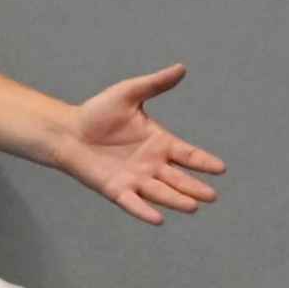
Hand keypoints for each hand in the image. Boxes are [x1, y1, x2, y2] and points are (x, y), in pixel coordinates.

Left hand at [55, 64, 225, 224]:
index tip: (221, 168)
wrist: (67, 130)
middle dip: (194, 187)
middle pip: (179, 179)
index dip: (203, 162)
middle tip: (212, 196)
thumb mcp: (128, 94)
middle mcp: (152, 164)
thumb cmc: (97, 113)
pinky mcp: (116, 189)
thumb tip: (181, 68)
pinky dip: (144, 211)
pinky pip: (133, 203)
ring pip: (161, 193)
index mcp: (159, 143)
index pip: (188, 154)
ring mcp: (135, 179)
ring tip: (194, 206)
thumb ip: (155, 84)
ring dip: (176, 200)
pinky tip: (158, 220)